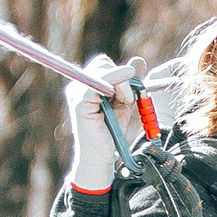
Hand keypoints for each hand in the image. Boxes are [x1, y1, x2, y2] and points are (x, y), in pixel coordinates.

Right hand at [63, 54, 144, 194]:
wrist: (103, 155)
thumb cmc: (113, 131)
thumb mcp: (126, 102)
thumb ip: (131, 82)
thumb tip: (138, 60)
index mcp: (89, 85)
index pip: (105, 64)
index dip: (121, 74)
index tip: (131, 93)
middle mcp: (80, 85)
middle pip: (104, 63)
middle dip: (122, 78)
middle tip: (128, 100)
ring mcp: (77, 92)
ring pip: (104, 69)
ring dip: (122, 85)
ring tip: (123, 104)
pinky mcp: (80, 101)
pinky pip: (98, 82)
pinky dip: (115, 82)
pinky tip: (122, 98)